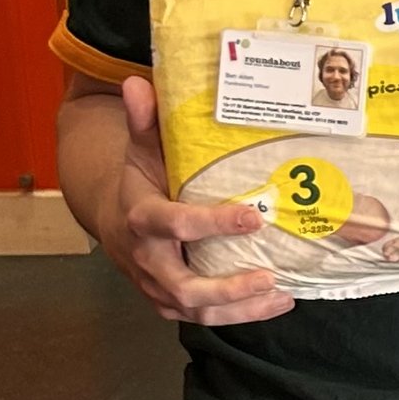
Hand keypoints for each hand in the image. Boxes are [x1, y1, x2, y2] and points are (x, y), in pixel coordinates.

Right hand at [88, 77, 295, 325]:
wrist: (117, 224)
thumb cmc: (141, 183)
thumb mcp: (140, 151)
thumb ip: (145, 122)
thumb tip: (138, 81)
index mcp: (141, 218)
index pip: (173, 224)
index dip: (212, 223)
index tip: (253, 217)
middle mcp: (147, 259)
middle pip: (184, 285)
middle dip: (228, 286)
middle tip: (270, 274)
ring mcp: (158, 287)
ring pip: (197, 310)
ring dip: (241, 307)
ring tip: (281, 293)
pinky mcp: (171, 305)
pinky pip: (204, 318)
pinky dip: (241, 315)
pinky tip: (277, 303)